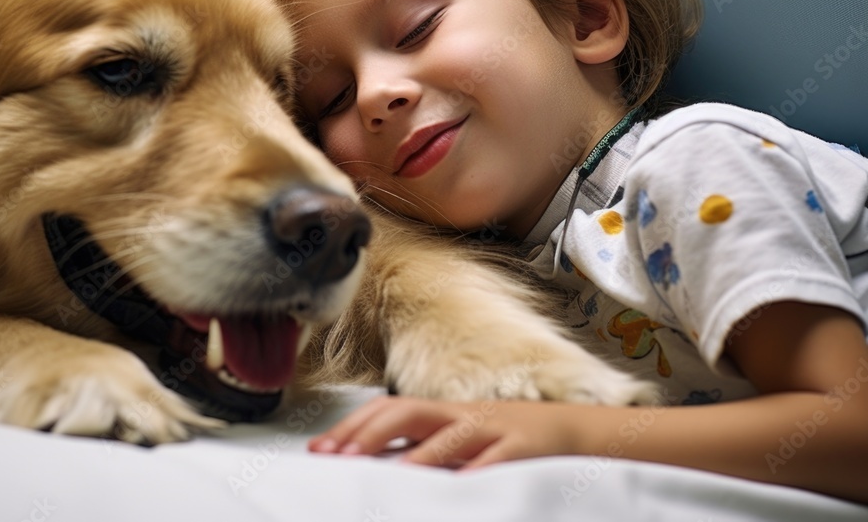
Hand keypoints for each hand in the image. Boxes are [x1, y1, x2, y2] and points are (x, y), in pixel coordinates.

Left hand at [308, 395, 582, 468]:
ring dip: (419, 455)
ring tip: (392, 475)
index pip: (386, 408)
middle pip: (407, 410)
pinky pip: (497, 460)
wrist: (574, 430)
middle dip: (370, 433)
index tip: (319, 450)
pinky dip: (478, 472)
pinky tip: (460, 486)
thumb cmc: (508, 439)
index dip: (351, 427)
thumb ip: (423, 447)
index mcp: (443, 413)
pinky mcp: (523, 448)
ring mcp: (492, 429)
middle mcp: (461, 415)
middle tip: (340, 460)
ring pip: (450, 433)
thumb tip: (374, 463)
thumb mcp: (461, 439)